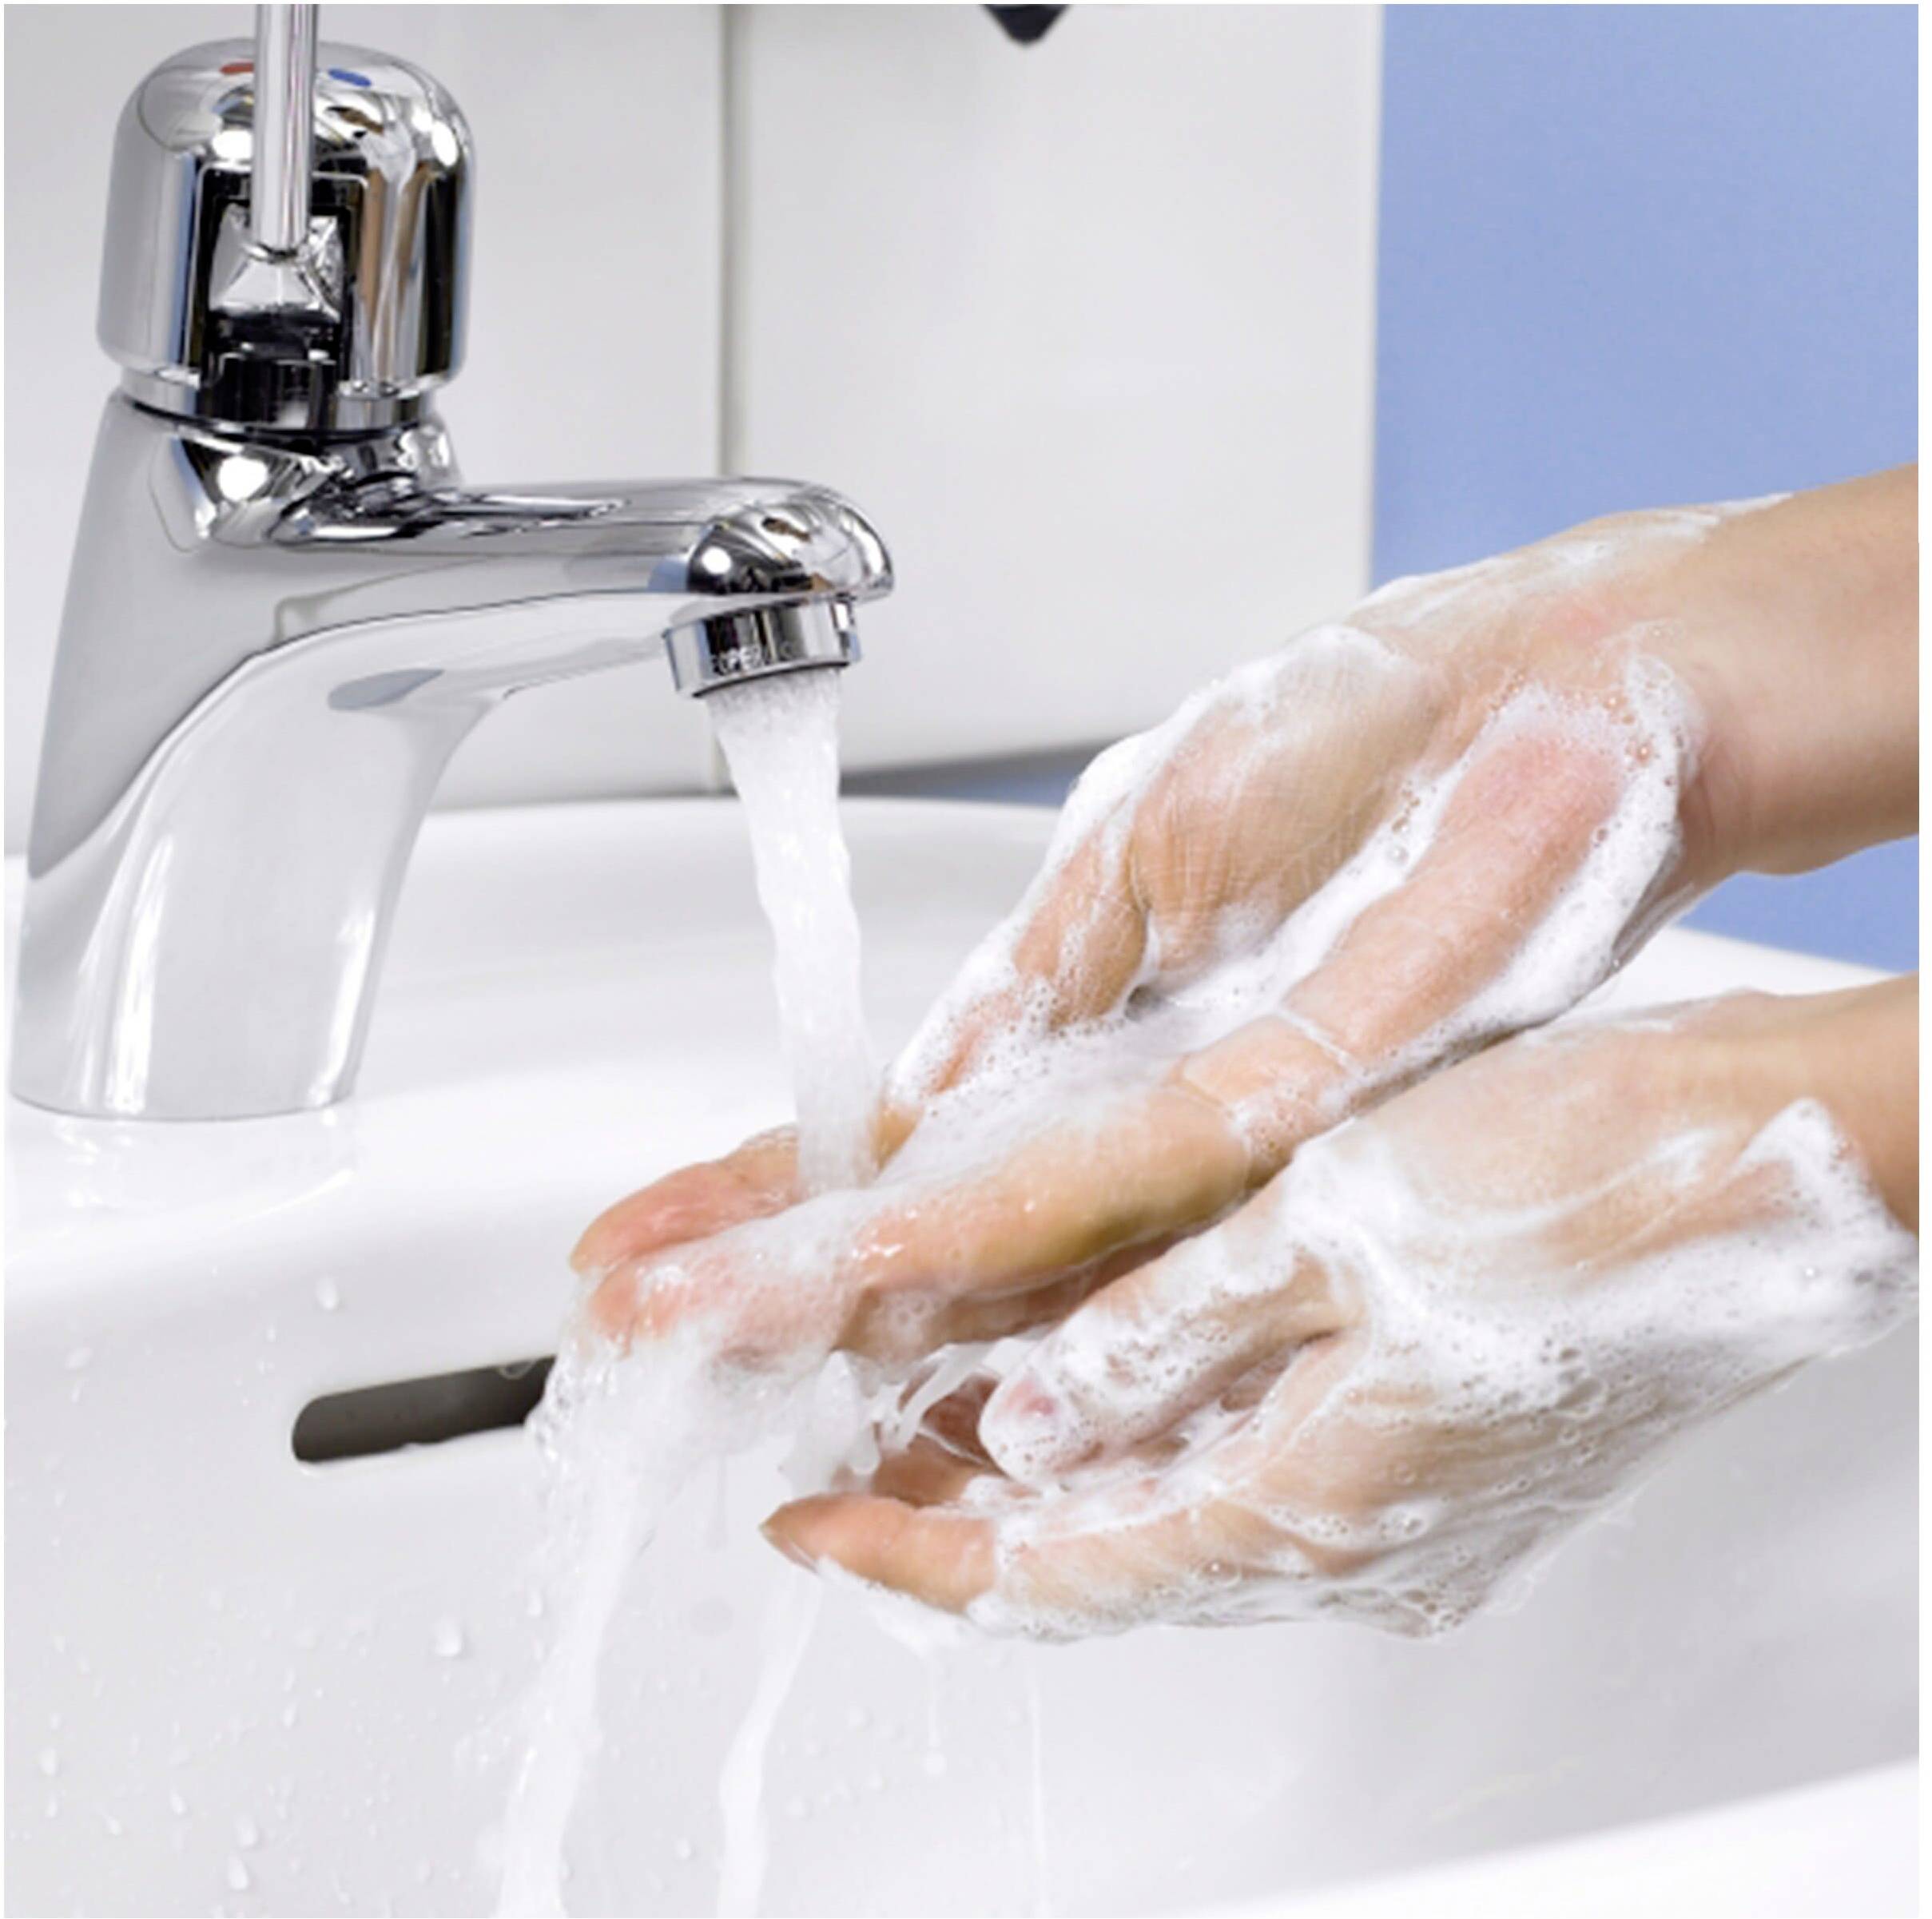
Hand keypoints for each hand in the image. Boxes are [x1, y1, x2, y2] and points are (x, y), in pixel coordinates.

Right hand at [580, 503, 1741, 1358]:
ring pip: (998, 1231)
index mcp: (1095, 1032)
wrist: (1573, 696)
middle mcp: (1140, 1107)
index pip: (901, 1138)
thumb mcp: (1152, 838)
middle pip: (927, 1214)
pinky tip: (856, 1258)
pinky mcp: (1286, 1086)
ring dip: (831, 1272)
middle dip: (760, 1262)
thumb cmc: (1375, 735)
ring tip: (680, 1320)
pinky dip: (970, 1217)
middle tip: (613, 1316)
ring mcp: (1207, 1114)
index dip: (767, 1190)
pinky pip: (1103, 1170)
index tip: (649, 1237)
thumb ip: (1036, 983)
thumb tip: (918, 1095)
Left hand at [763, 986, 1917, 1636]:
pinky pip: (1244, 1466)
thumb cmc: (1584, 1184)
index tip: (803, 1523)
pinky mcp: (1440, 1454)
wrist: (1771, 1167)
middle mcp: (1354, 1536)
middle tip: (839, 1445)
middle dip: (956, 1505)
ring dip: (1049, 1465)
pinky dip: (1146, 1431)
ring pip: (1166, 1507)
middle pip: (1097, 1550)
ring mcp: (1405, 1505)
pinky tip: (1094, 1364)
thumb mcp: (1331, 1236)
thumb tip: (1035, 1420)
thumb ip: (1164, 1340)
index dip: (906, 1552)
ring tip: (929, 1400)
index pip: (1052, 1569)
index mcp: (1313, 1500)